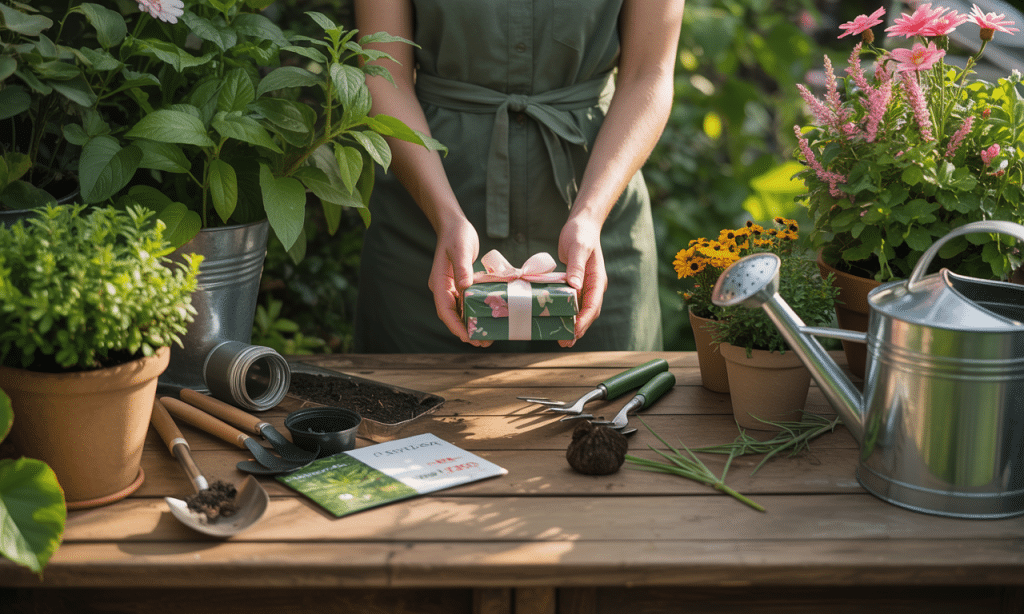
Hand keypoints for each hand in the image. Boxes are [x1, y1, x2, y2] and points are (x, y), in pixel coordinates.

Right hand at [428, 216, 490, 346]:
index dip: (455, 325)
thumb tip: (465, 287)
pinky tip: (486, 319)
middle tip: (481, 342)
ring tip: (486, 337)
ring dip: (470, 324)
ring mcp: (451, 288)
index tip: (467, 336)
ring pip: (459, 312)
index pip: (444, 309)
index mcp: (439, 282)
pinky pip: (466, 303)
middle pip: (451, 315)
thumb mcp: (461, 249)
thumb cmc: (457, 234)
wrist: (454, 225)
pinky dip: (474, 312)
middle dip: (464, 330)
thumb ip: (462, 268)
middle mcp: (443, 288)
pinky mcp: (460, 285)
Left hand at [558, 216, 607, 347]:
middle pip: (588, 312)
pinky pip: (572, 302)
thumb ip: (576, 267)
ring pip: (581, 310)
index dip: (584, 320)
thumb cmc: (580, 233)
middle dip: (578, 329)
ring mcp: (585, 286)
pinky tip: (556, 320)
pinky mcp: (575, 284)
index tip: (574, 331)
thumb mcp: (578, 248)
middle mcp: (593, 286)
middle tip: (565, 342)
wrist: (582, 224)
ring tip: (561, 339)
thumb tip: (575, 287)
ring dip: (572, 324)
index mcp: (597, 279)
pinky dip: (566, 313)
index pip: (593, 305)